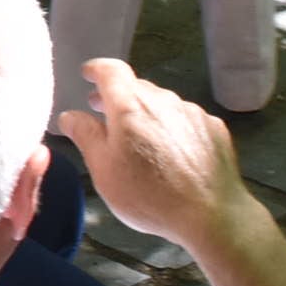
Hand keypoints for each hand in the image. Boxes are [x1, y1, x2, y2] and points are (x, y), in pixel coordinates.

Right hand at [54, 59, 254, 253]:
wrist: (212, 215)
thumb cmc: (149, 195)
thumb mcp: (104, 170)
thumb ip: (85, 136)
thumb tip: (70, 116)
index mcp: (130, 106)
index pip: (111, 70)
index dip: (97, 70)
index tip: (88, 75)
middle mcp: (163, 100)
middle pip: (137, 88)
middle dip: (118, 98)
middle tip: (106, 116)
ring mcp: (193, 113)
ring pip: (163, 104)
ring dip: (147, 114)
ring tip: (142, 143)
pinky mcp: (214, 128)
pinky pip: (186, 120)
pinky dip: (173, 128)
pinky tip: (174, 155)